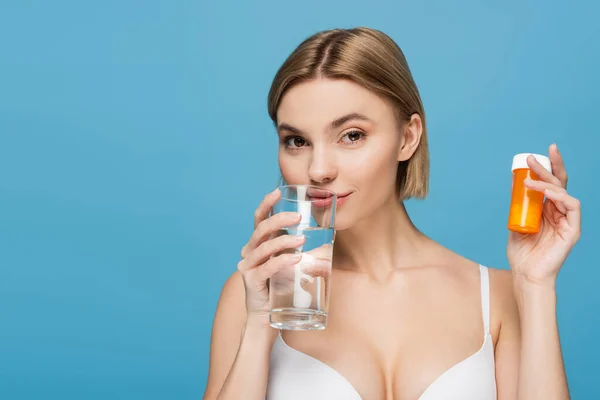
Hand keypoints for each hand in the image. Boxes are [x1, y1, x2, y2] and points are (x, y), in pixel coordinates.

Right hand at [237, 188, 304, 325]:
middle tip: (298, 217)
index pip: (259, 219)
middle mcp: (249, 252)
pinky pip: (267, 268)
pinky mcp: (251, 282)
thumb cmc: (280, 288)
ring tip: (302, 240)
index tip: (278, 191)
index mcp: (257, 244)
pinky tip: (296, 259)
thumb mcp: (290, 264)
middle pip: (260, 229)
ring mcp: (247, 267)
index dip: (266, 204)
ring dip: (284, 241)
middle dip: (279, 219)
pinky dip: (282, 261)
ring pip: (264, 247)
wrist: (266, 319)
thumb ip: (300, 249)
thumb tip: (329, 235)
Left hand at [507, 144, 580, 286]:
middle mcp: (559, 212)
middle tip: (531, 157)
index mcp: (547, 210)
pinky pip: (572, 207)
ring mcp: (567, 221)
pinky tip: (548, 193)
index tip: (535, 154)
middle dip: (548, 166)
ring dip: (546, 183)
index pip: (550, 184)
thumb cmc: (521, 253)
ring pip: (563, 192)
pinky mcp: (572, 230)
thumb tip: (513, 188)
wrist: (526, 274)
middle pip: (559, 183)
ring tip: (529, 182)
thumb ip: (518, 208)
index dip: (546, 167)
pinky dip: (561, 197)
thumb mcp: (515, 224)